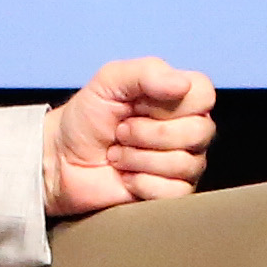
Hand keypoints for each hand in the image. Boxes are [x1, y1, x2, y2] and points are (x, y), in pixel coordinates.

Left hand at [46, 58, 217, 216]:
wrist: (61, 159)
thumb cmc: (86, 118)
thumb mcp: (109, 81)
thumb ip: (146, 73)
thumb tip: (182, 85)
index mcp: (179, 98)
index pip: (205, 95)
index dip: (171, 102)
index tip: (138, 104)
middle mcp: (188, 130)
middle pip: (199, 132)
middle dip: (148, 133)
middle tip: (121, 131)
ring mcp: (184, 163)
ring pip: (184, 163)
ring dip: (138, 158)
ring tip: (117, 154)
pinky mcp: (171, 193)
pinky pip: (174, 190)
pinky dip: (140, 182)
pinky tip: (125, 175)